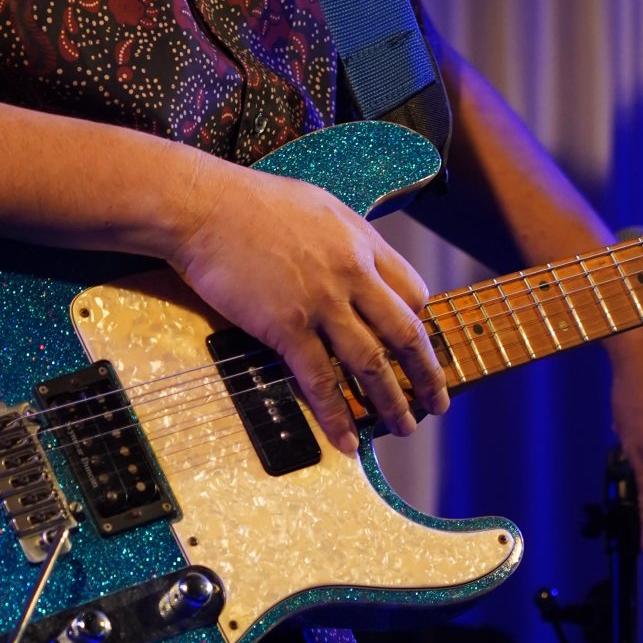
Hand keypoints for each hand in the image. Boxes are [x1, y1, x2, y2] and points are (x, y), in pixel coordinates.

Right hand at [172, 159, 447, 454]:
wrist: (205, 207)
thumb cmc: (252, 202)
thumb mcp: (320, 207)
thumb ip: (345, 238)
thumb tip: (355, 257)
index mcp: (363, 242)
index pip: (412, 291)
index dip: (420, 325)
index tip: (418, 348)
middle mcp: (353, 274)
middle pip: (405, 333)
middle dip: (426, 374)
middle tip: (437, 403)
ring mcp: (322, 302)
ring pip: (371, 362)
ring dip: (391, 401)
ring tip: (403, 427)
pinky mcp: (287, 326)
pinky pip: (321, 379)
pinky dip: (337, 414)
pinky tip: (347, 439)